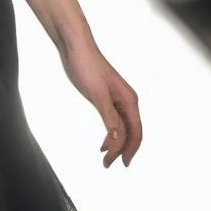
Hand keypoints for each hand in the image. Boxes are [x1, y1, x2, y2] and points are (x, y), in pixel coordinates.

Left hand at [60, 44, 141, 168]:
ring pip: (121, 128)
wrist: (74, 46)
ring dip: (115, 143)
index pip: (136, 132)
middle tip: (107, 164)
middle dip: (121, 150)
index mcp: (129, 100)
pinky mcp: (105, 97)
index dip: (131, 149)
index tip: (123, 164)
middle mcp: (126, 101)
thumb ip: (108, 116)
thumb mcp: (97, 94)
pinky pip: (113, 120)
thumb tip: (117, 138)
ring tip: (104, 157)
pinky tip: (103, 142)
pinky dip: (109, 133)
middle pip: (129, 132)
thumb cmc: (86, 66)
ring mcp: (116, 99)